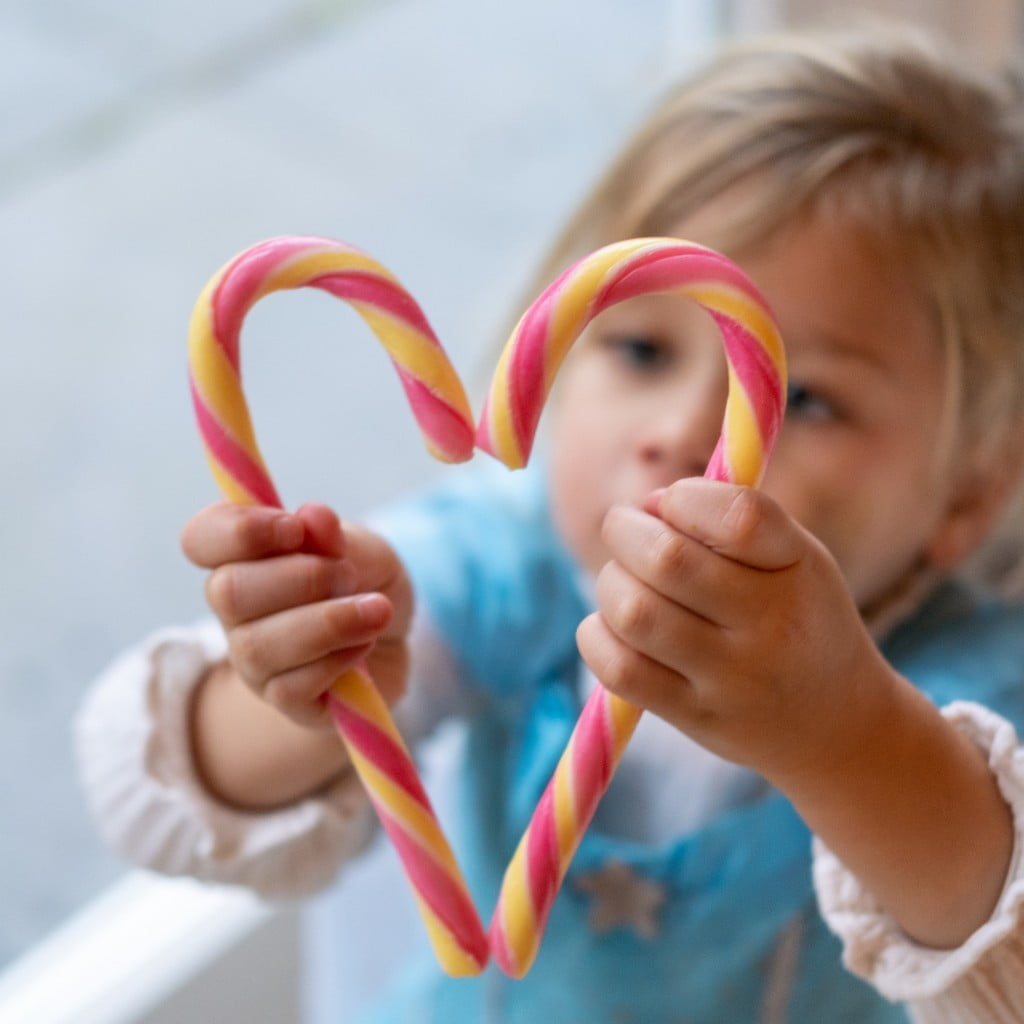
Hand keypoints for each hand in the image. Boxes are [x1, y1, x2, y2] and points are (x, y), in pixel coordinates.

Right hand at [181, 501, 411, 731]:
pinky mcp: (285, 700)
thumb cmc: (367, 584)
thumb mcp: (366, 549)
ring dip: (328, 622)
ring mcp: (255, 659)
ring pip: (258, 646)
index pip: (202, 539)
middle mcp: (238, 609)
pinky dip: (338, 659)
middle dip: (302, 578)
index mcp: (245, 557)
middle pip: (227, 592)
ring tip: (376, 610)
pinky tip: (365, 643)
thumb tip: (312, 516)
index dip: (238, 530)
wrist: (397, 640)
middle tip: (349, 575)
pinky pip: (292, 686)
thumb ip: (338, 536)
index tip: (294, 527)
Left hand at [576, 478, 891, 783]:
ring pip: (634, 613)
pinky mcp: (697, 717)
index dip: (684, 498)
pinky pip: (621, 670)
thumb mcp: (793, 557)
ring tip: (622, 581)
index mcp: (798, 566)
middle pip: (667, 561)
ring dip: (610, 584)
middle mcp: (771, 624)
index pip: (738, 516)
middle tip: (623, 530)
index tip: (671, 504)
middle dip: (624, 531)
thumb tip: (646, 506)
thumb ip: (725, 521)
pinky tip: (612, 626)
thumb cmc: (796, 617)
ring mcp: (732, 678)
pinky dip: (597, 637)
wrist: (836, 725)